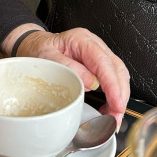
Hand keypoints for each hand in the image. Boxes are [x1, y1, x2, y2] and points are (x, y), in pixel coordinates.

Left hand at [5, 25, 130, 127]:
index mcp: (82, 40)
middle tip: (116, 116)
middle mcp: (94, 44)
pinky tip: (109, 106)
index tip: (117, 103)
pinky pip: (113, 76)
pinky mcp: (99, 62)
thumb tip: (92, 83)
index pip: (104, 62)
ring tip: (113, 116)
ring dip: (120, 96)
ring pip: (119, 73)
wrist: (35, 46)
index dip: (113, 85)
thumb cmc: (39, 50)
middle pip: (117, 68)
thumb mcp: (47, 58)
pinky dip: (114, 93)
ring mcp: (98, 52)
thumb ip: (69, 68)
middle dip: (120, 94)